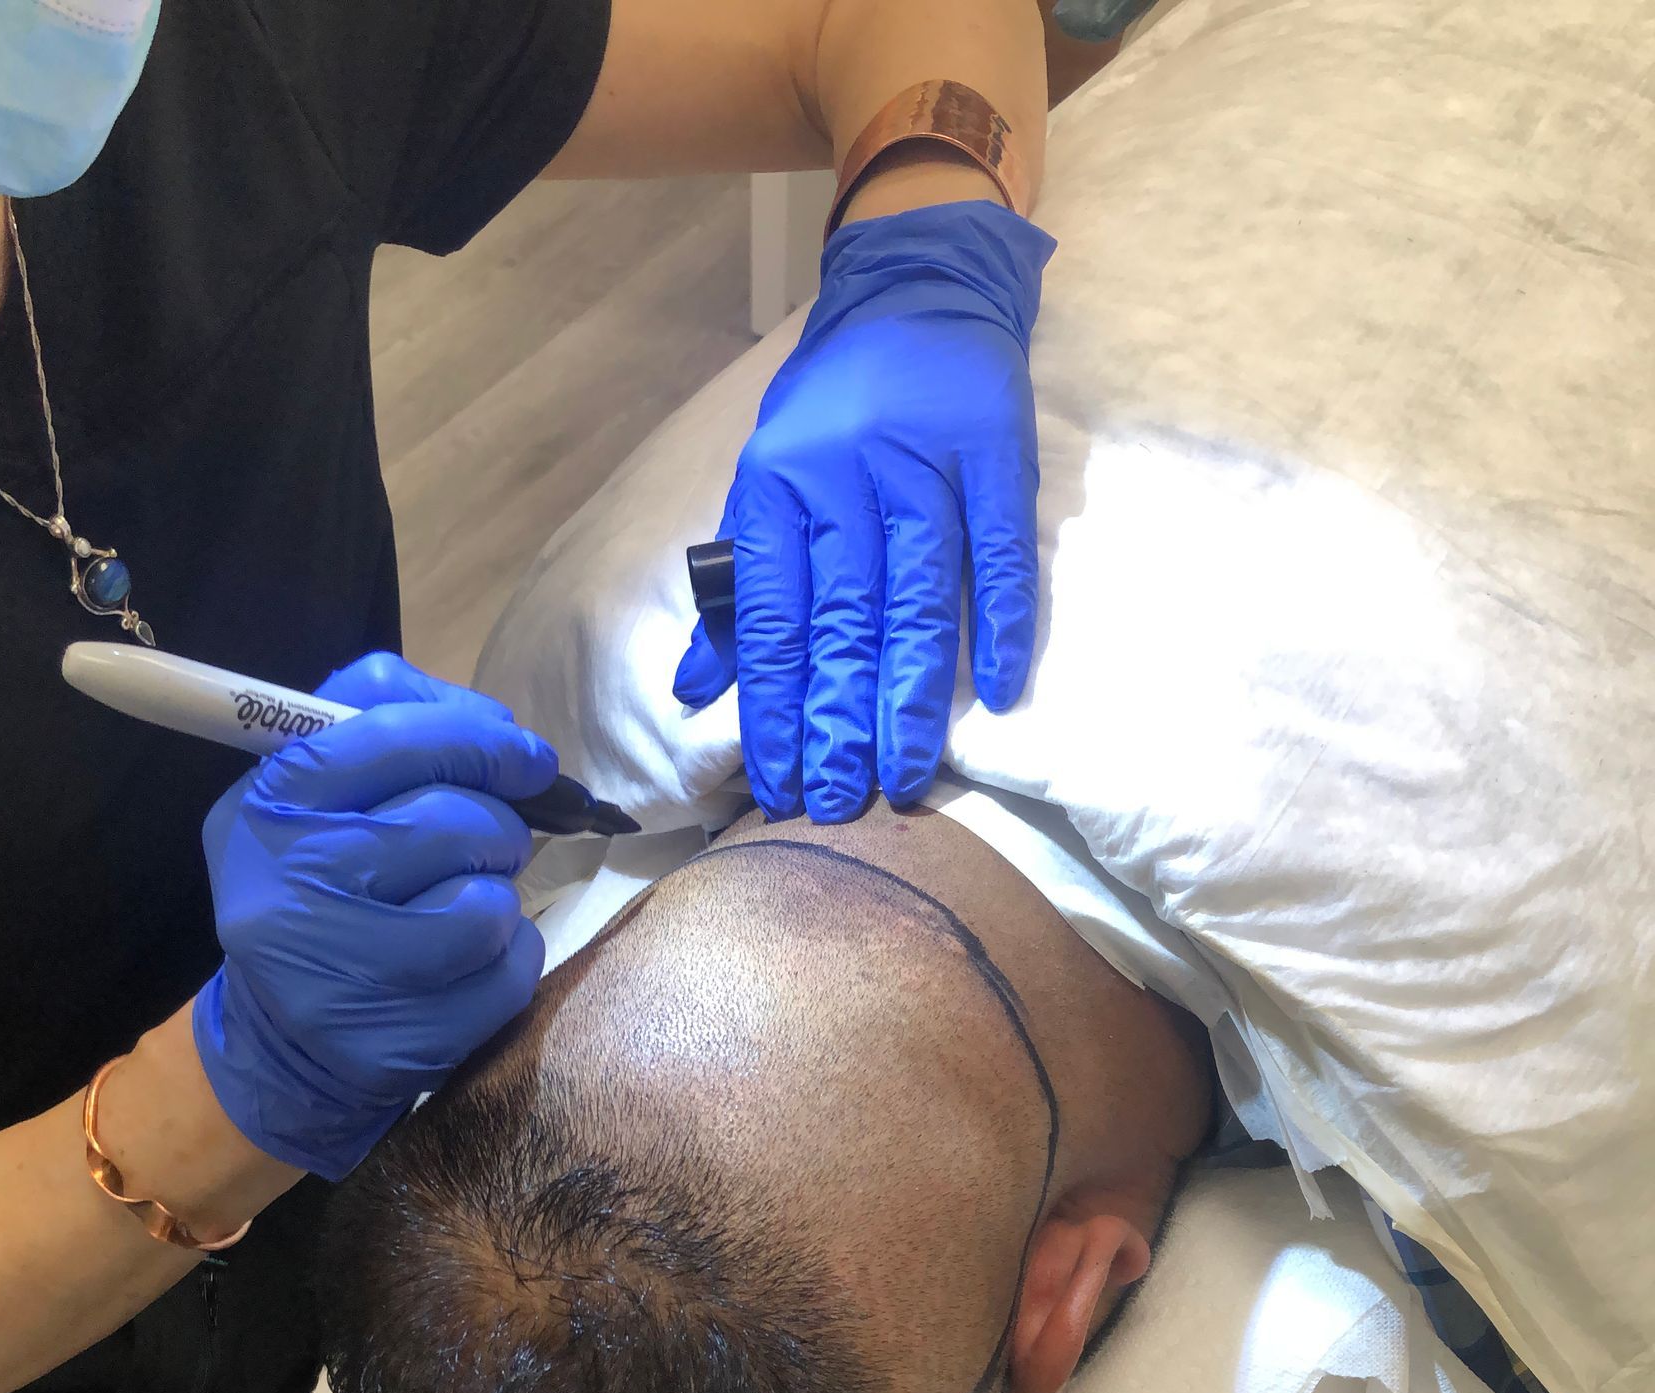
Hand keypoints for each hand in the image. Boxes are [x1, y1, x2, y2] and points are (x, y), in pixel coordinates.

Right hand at [191, 653, 554, 1178]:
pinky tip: (468, 961)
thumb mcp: (306, 794)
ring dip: (498, 895)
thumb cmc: (313, 888)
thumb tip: (493, 720)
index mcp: (270, 810)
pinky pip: (509, 970)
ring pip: (488, 901)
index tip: (526, 757)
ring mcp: (347, 975)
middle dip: (496, 827)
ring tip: (464, 905)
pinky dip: (509, 956)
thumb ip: (380, 718)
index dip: (479, 738)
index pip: (394, 737)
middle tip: (489, 842)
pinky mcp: (401, 1042)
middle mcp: (294, 890)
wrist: (282, 1039)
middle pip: (453, 821)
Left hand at [674, 200, 1053, 821]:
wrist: (916, 288)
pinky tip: (997, 695)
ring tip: (904, 776)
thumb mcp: (764, 484)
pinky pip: (1000, 554)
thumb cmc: (833, 409)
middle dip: (835, 724)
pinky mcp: (996, 455)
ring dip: (909, 698)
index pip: (770, 622)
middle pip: (840, 624)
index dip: (773, 710)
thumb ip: (737, 592)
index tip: (776, 785)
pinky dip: (1001, 625)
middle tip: (838, 803)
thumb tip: (692, 692)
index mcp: (778, 491)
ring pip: (914, 601)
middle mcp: (845, 481)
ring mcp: (925, 467)